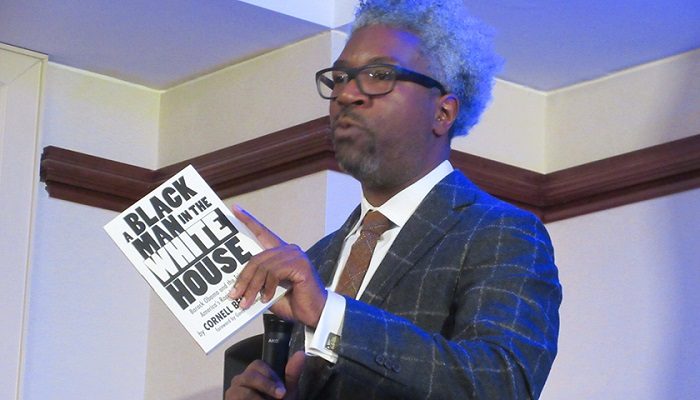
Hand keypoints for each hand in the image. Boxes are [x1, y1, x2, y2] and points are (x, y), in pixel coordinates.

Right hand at [225, 351, 304, 399]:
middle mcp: (242, 379)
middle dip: (266, 387)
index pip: (258, 365)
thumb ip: (292, 373)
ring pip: (243, 390)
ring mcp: (234, 391)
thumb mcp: (287, 390)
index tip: (282, 390)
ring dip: (258, 399)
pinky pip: (236, 398)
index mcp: (255, 373)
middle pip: (250, 375)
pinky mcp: (229, 399)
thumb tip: (300, 354)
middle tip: (279, 397)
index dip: (271, 376)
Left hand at [229, 206, 326, 327]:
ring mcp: (295, 256)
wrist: (314, 314)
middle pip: (256, 258)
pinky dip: (268, 287)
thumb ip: (257, 283)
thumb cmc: (293, 302)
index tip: (235, 209)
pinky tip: (266, 298)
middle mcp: (288, 250)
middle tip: (234, 296)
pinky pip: (274, 272)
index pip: (263, 233)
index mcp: (281, 253)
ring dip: (252, 287)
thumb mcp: (268, 292)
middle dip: (243, 278)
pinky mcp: (300, 265)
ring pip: (263, 266)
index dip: (249, 220)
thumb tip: (236, 286)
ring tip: (245, 302)